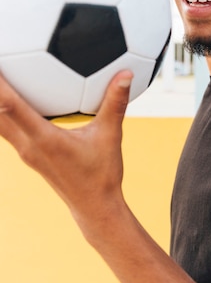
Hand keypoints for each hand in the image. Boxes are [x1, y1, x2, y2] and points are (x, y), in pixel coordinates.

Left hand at [0, 70, 132, 228]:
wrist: (94, 207)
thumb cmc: (102, 174)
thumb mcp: (111, 135)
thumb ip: (116, 103)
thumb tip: (126, 75)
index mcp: (45, 139)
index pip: (11, 107)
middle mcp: (28, 146)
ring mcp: (25, 152)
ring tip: (0, 78)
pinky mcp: (28, 154)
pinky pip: (7, 128)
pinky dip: (3, 112)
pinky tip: (7, 99)